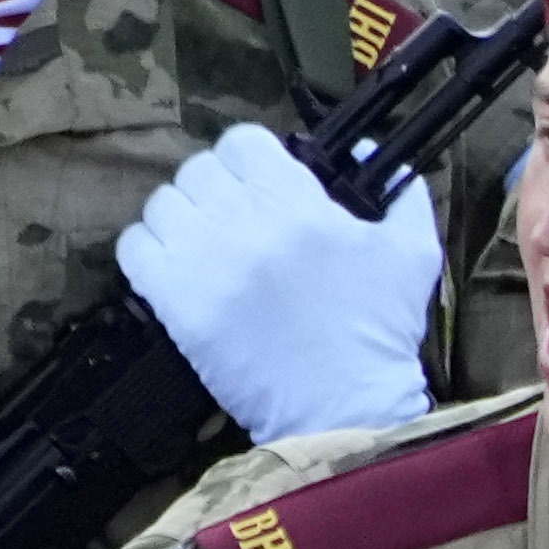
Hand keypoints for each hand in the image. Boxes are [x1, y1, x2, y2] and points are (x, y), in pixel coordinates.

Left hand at [122, 116, 446, 439]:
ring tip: (205, 242)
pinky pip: (135, 249)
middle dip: (218, 188)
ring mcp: (202, 263)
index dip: (252, 157)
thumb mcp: (413, 252)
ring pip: (163, 204)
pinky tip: (177, 268)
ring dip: (182, 217)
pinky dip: (150, 251)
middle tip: (236, 217)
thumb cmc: (379, 331)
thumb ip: (401, 192)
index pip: (242, 142)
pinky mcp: (176, 304)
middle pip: (198, 169)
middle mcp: (244, 224)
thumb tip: (364, 148)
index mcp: (298, 204)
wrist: (343, 407)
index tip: (262, 181)